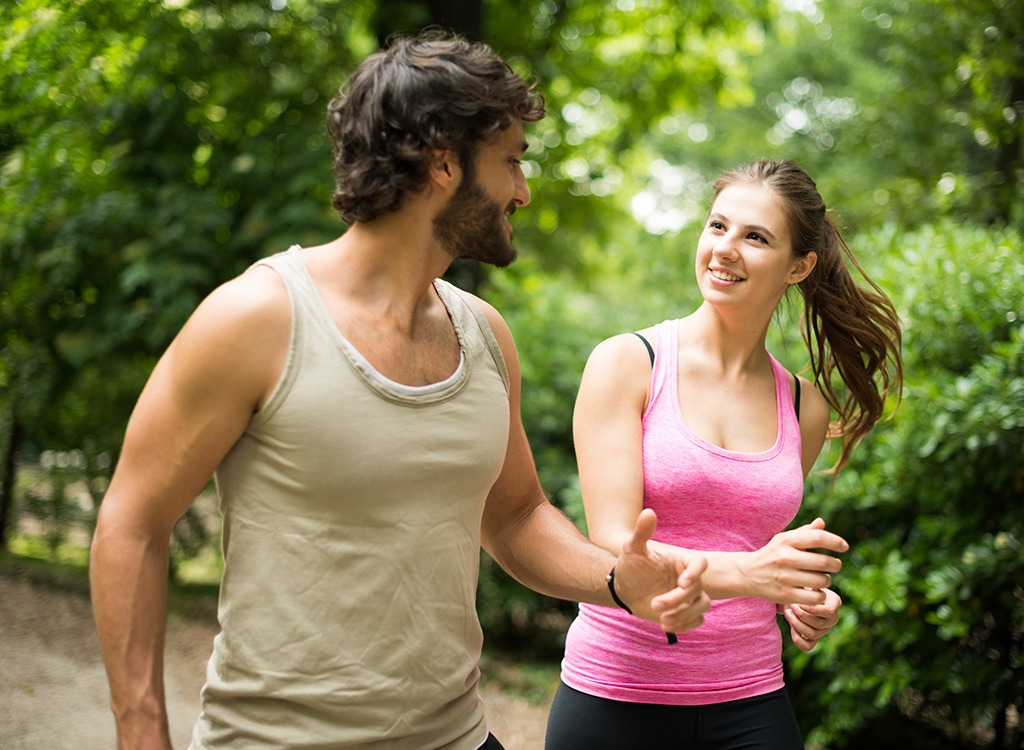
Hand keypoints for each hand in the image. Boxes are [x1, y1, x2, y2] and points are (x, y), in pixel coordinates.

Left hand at [612, 509, 709, 633]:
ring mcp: (689, 596)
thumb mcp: (632, 548)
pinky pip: (697, 621)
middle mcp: (689, 577)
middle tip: (654, 604)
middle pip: (698, 589)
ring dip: (685, 615)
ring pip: (703, 606)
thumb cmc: (630, 565)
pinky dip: (685, 626)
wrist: (625, 587)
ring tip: (662, 620)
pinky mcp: (686, 612)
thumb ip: (642, 532)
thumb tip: (648, 512)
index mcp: (681, 561)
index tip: (682, 583)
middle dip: (678, 600)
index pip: (699, 563)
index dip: (695, 573)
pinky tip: (664, 626)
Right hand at [739, 517, 847, 605]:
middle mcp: (785, 558)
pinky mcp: (785, 595)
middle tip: (835, 565)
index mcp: (786, 541)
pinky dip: (820, 594)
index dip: (835, 541)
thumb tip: (822, 522)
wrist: (747, 574)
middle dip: (835, 564)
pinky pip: (814, 597)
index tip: (844, 547)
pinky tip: (816, 591)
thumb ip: (804, 532)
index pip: (818, 537)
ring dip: (828, 580)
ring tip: (823, 578)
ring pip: (821, 580)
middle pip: (823, 561)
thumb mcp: (784, 540)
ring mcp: (784, 577)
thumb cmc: (772, 555)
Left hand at [779, 586, 841, 651]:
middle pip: (819, 624)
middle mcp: (833, 618)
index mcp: (835, 603)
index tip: (799, 602)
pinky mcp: (814, 639)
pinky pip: (807, 646)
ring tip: (788, 613)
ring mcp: (824, 630)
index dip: (812, 609)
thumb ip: (810, 582)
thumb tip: (812, 585)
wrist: (796, 594)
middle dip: (801, 615)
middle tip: (790, 606)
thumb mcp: (807, 581)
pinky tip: (791, 627)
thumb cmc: (802, 585)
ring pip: (812, 634)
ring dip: (796, 624)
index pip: (828, 612)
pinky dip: (797, 638)